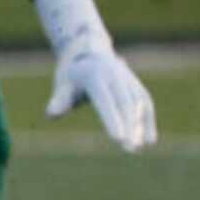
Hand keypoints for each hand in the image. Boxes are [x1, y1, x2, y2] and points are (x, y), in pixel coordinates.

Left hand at [36, 0, 156, 149]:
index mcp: (94, 76)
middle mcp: (115, 75)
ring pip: (137, 103)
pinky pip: (145, 102)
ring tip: (137, 148)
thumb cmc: (72, 74)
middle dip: (129, 126)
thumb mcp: (63, 84)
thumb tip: (51, 115)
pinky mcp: (136, 85)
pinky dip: (148, 120)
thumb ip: (60, 99)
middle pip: (124, 103)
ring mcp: (128, 79)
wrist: (88, 51)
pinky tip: (149, 141)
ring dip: (140, 126)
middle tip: (129, 148)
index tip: (117, 138)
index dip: (112, 120)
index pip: (105, 101)